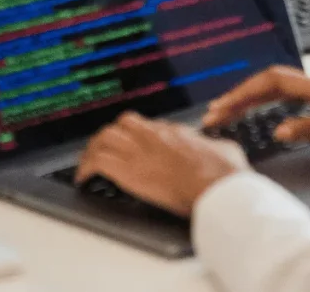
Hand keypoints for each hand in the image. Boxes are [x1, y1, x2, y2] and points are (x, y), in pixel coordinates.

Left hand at [76, 112, 248, 216]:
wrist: (217, 187)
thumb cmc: (225, 172)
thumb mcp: (226, 149)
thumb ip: (215, 145)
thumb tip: (219, 146)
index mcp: (177, 131)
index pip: (150, 125)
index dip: (142, 136)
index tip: (139, 147)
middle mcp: (155, 136)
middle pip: (124, 123)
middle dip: (114, 134)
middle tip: (108, 149)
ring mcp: (140, 152)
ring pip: (104, 137)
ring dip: (95, 149)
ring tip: (90, 163)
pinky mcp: (129, 172)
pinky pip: (97, 162)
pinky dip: (86, 169)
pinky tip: (83, 179)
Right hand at [203, 67, 309, 154]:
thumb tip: (280, 129)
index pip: (274, 81)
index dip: (244, 93)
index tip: (221, 107)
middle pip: (274, 82)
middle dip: (242, 95)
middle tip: (216, 113)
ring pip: (284, 88)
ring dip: (257, 98)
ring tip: (233, 112)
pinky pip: (297, 95)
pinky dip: (275, 102)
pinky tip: (273, 114)